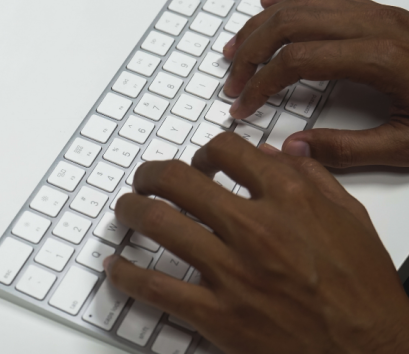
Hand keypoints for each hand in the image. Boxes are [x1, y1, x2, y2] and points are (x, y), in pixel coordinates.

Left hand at [105, 133, 408, 353]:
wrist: (369, 351)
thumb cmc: (362, 288)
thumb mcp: (349, 217)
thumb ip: (312, 176)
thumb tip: (276, 151)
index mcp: (289, 199)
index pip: (227, 150)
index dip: (205, 150)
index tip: (200, 160)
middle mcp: (255, 228)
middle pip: (179, 181)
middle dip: (152, 173)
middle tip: (145, 179)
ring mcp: (232, 271)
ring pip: (159, 224)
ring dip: (131, 210)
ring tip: (126, 209)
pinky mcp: (218, 314)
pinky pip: (156, 287)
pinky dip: (127, 273)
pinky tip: (116, 266)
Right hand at [223, 0, 408, 167]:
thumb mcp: (408, 146)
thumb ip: (346, 149)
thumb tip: (293, 149)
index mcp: (380, 59)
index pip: (297, 60)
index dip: (260, 83)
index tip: (242, 105)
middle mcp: (376, 26)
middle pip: (291, 23)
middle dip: (251, 50)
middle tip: (232, 79)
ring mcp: (379, 14)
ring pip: (303, 3)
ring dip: (262, 24)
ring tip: (236, 47)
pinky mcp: (381, 13)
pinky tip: (270, 4)